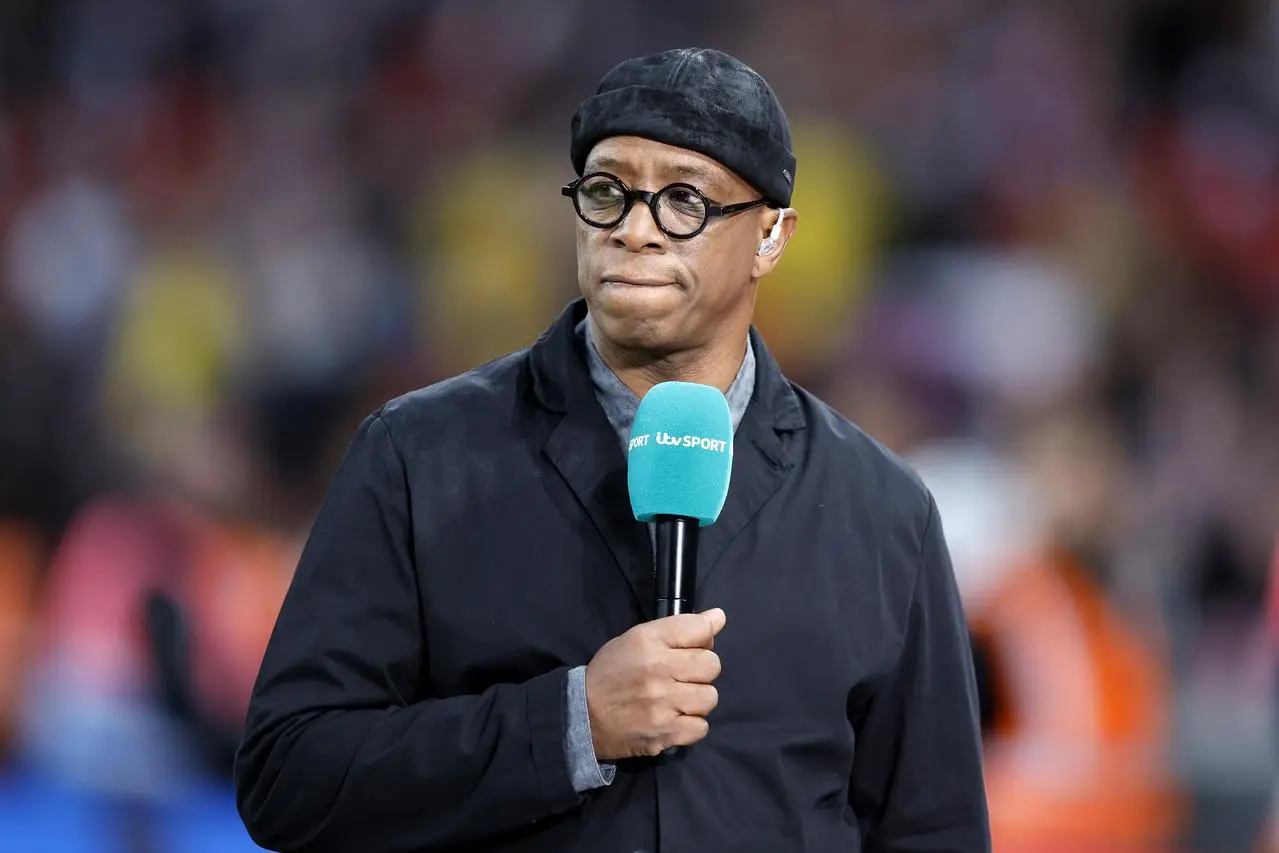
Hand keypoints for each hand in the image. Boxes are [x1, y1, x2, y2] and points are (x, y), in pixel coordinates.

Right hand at [584, 608, 725, 759]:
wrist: (583, 715)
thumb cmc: (611, 673)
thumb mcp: (636, 639)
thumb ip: (678, 627)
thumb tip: (719, 617)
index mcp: (648, 641)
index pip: (700, 629)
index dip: (704, 636)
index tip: (695, 644)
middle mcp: (658, 670)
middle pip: (711, 664)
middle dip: (701, 669)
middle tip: (683, 675)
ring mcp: (663, 704)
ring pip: (710, 697)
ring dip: (698, 698)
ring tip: (679, 699)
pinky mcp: (665, 733)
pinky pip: (701, 727)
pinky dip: (691, 725)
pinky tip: (675, 718)